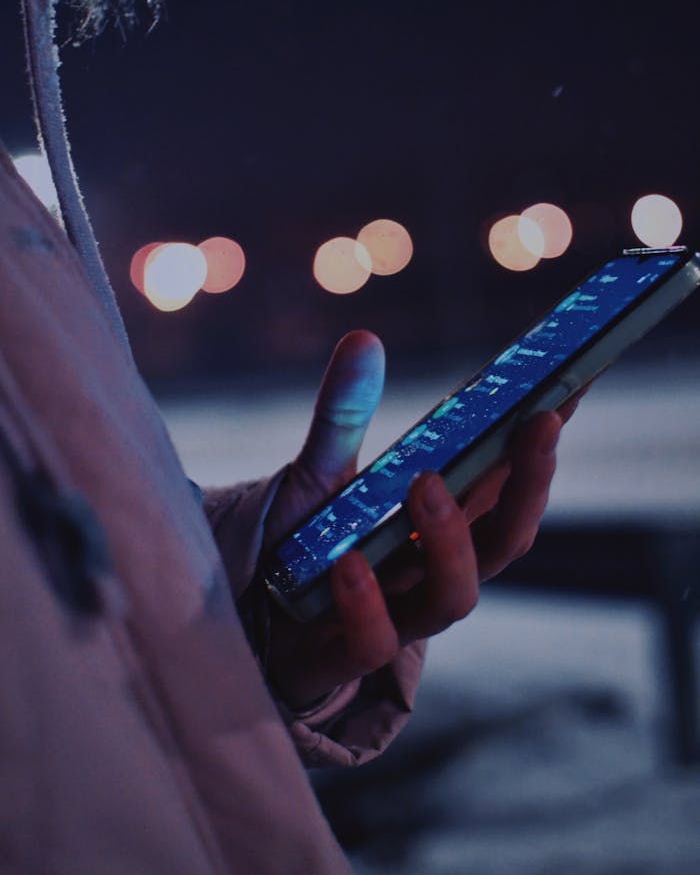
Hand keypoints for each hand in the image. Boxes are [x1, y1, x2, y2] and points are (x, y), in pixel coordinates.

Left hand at [264, 330, 574, 708]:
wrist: (249, 624)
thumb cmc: (303, 548)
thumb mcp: (320, 473)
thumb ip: (343, 415)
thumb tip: (363, 338)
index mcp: (438, 525)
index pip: (507, 483)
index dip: (542, 442)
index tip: (571, 387)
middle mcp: (431, 569)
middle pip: (506, 538)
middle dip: (531, 484)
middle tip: (539, 424)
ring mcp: (395, 614)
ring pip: (455, 596)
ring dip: (451, 540)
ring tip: (426, 484)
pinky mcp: (346, 650)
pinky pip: (371, 641)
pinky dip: (365, 604)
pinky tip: (349, 563)